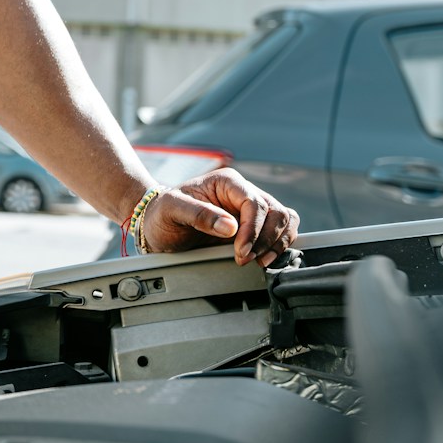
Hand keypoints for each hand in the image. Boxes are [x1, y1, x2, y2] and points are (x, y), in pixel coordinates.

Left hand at [136, 168, 298, 267]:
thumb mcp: (172, 211)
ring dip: (277, 243)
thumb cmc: (162, 213)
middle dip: (265, 239)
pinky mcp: (255, 225)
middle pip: (275, 212)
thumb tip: (231, 227)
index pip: (254, 203)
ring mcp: (251, 208)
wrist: (158, 224)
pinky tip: (265, 257)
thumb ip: (199, 215)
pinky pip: (282, 230)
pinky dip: (280, 244)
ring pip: (285, 219)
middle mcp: (242, 191)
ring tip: (258, 261)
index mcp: (226, 182)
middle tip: (246, 259)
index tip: (242, 252)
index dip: (253, 230)